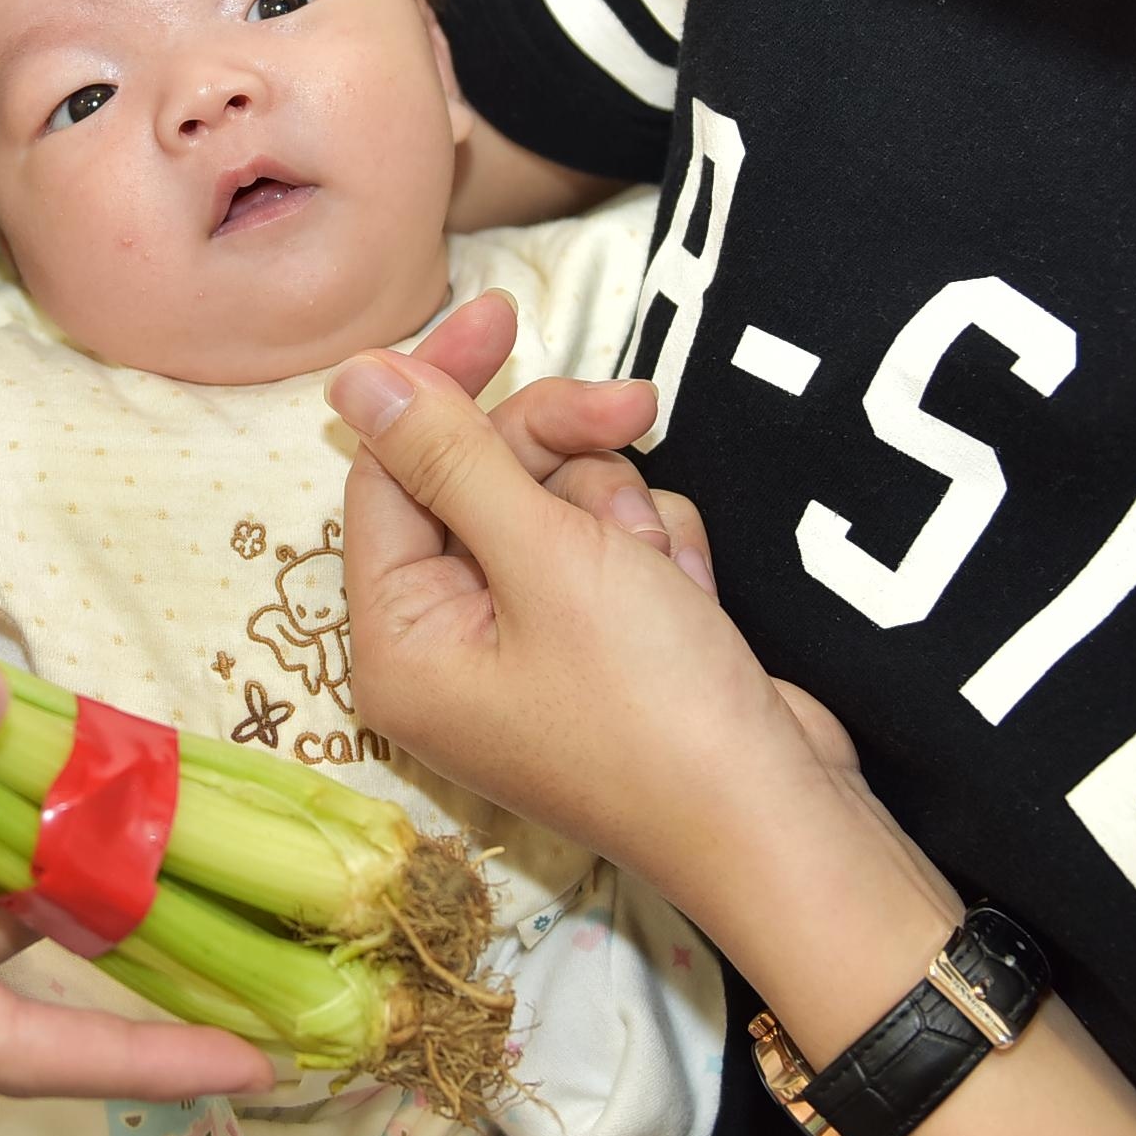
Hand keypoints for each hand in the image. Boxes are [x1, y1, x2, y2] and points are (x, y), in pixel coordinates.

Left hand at [329, 315, 864, 895]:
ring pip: (556, 502)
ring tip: (663, 571)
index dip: (445, 386)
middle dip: (561, 449)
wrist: (780, 820)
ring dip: (621, 512)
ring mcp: (527, 647)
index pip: (389, 472)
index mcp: (396, 640)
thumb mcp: (544, 557)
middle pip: (477, 477)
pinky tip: (693, 601)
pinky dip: (658, 557)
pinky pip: (610, 548)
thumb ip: (451, 456)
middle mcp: (446, 645)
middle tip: (636, 408)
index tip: (507, 315)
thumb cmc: (652, 704)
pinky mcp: (601, 645)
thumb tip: (355, 377)